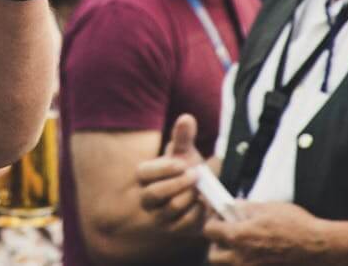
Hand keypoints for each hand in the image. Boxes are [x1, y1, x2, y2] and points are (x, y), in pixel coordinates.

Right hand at [135, 114, 207, 234]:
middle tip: (196, 174)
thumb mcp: (184, 151)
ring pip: (171, 208)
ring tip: (200, 188)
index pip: (144, 173)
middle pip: (155, 194)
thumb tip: (187, 118)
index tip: (183, 163)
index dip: (164, 169)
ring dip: (190, 196)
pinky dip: (198, 211)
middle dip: (179, 183)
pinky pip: (186, 223)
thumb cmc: (186, 168)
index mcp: (144, 176)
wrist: (199, 192)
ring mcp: (159, 216)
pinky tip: (203, 201)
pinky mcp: (174, 230)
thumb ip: (183, 136)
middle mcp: (146, 198)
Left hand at [205, 202, 324, 264]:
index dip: (212, 222)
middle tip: (227, 236)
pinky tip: (256, 256)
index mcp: (239, 236)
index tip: (219, 218)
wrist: (319, 247)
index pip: (209, 230)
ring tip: (242, 247)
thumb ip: (245, 208)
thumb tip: (233, 206)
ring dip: (229, 258)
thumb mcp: (268, 208)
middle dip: (216, 245)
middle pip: (213, 256)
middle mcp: (241, 257)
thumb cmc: (296, 225)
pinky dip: (246, 263)